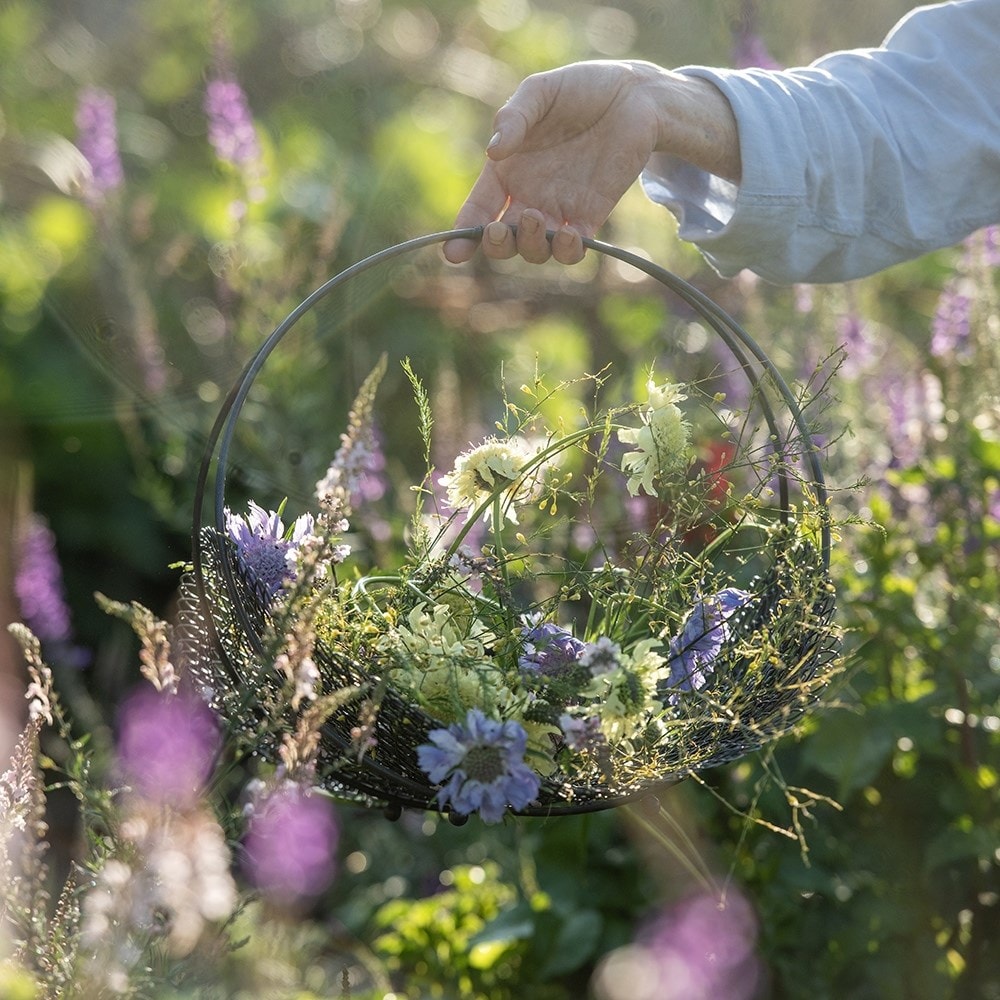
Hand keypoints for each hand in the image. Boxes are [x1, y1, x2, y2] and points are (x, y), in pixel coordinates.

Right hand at [443, 60, 739, 265]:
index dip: (463, 234)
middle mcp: (529, 197)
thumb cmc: (581, 90)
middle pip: (504, 241)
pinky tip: (569, 234)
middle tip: (498, 230)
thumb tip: (494, 151)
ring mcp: (559, 211)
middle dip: (496, 245)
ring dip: (531, 246)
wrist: (634, 97)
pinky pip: (573, 250)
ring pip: (536, 250)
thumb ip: (515, 118)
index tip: (453, 253)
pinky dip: (567, 250)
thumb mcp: (541, 93)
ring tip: (537, 219)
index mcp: (507, 171)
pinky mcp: (590, 217)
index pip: (478, 209)